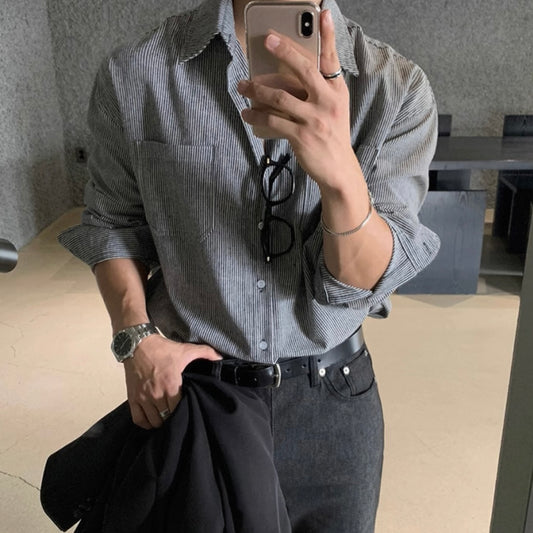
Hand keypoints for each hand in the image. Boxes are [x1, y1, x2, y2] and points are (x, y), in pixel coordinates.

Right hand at [123, 335, 221, 428]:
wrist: (138, 344)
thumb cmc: (163, 349)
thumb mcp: (186, 349)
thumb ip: (206, 353)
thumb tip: (220, 358)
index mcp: (171, 384)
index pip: (179, 408)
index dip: (184, 410)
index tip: (188, 407)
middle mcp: (156, 394)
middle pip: (167, 417)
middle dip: (173, 417)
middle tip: (178, 414)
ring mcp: (143, 397)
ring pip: (154, 421)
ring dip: (161, 421)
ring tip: (167, 417)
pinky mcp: (133, 398)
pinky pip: (139, 419)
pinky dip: (146, 423)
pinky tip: (152, 419)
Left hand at [237, 9, 359, 190]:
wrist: (338, 168)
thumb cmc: (331, 135)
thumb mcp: (334, 108)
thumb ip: (317, 91)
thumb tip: (287, 76)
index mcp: (337, 90)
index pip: (332, 58)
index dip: (327, 35)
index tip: (322, 12)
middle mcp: (328, 101)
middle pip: (303, 69)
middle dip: (283, 50)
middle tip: (267, 39)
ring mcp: (315, 119)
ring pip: (280, 96)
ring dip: (256, 89)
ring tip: (242, 86)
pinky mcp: (302, 136)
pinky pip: (273, 121)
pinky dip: (256, 116)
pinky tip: (247, 113)